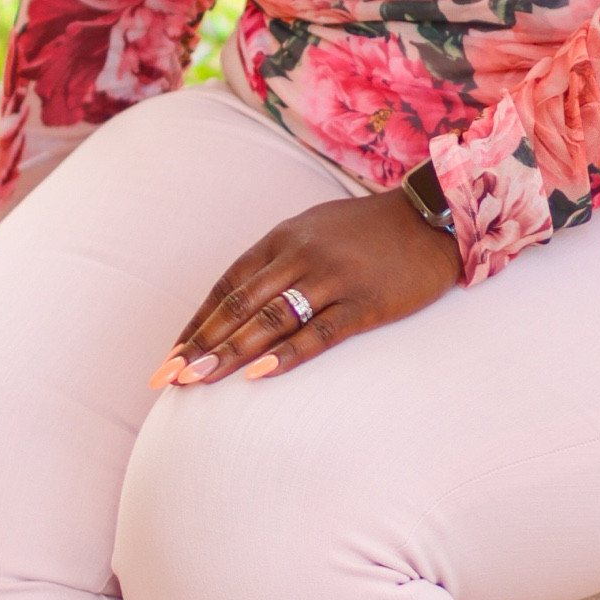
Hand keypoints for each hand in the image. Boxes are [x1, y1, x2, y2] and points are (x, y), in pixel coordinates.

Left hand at [151, 187, 459, 388]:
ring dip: (231, 352)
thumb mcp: (314, 230)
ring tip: (199, 382)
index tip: (172, 356)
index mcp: (285, 237)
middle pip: (241, 305)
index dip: (198, 322)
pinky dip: (288, 353)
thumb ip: (277, 260)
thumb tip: (235, 303)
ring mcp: (334, 278)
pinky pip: (321, 332)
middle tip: (169, 379)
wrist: (430, 218)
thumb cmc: (367, 230)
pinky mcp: (365, 302)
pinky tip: (260, 373)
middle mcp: (302, 254)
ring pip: (271, 319)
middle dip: (202, 344)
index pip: (229, 285)